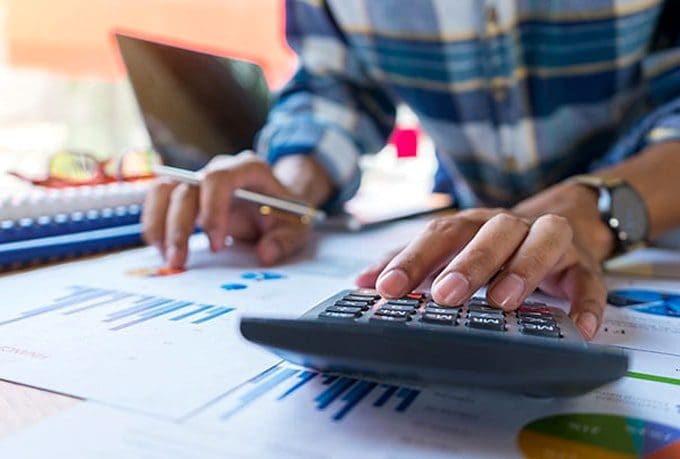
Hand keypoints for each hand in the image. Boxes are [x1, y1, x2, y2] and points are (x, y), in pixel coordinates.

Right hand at [142, 151, 315, 267]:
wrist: (279, 201)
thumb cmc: (286, 211)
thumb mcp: (297, 226)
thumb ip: (285, 240)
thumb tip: (265, 254)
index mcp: (249, 169)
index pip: (218, 178)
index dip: (212, 211)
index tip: (217, 245)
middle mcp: (219, 170)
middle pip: (185, 188)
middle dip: (179, 227)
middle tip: (179, 261)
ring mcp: (200, 181)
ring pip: (163, 191)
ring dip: (159, 225)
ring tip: (167, 257)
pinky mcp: (187, 197)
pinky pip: (159, 203)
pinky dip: (156, 226)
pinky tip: (164, 251)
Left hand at [356, 185, 613, 339]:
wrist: (562, 221)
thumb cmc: (494, 244)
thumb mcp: (450, 248)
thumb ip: (410, 262)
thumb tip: (360, 281)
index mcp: (474, 223)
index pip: (441, 234)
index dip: (413, 259)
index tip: (386, 288)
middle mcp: (511, 226)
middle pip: (490, 234)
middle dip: (468, 263)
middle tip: (445, 294)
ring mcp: (551, 241)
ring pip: (543, 244)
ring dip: (524, 269)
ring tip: (504, 302)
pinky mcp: (584, 265)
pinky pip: (590, 281)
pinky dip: (586, 303)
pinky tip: (576, 328)